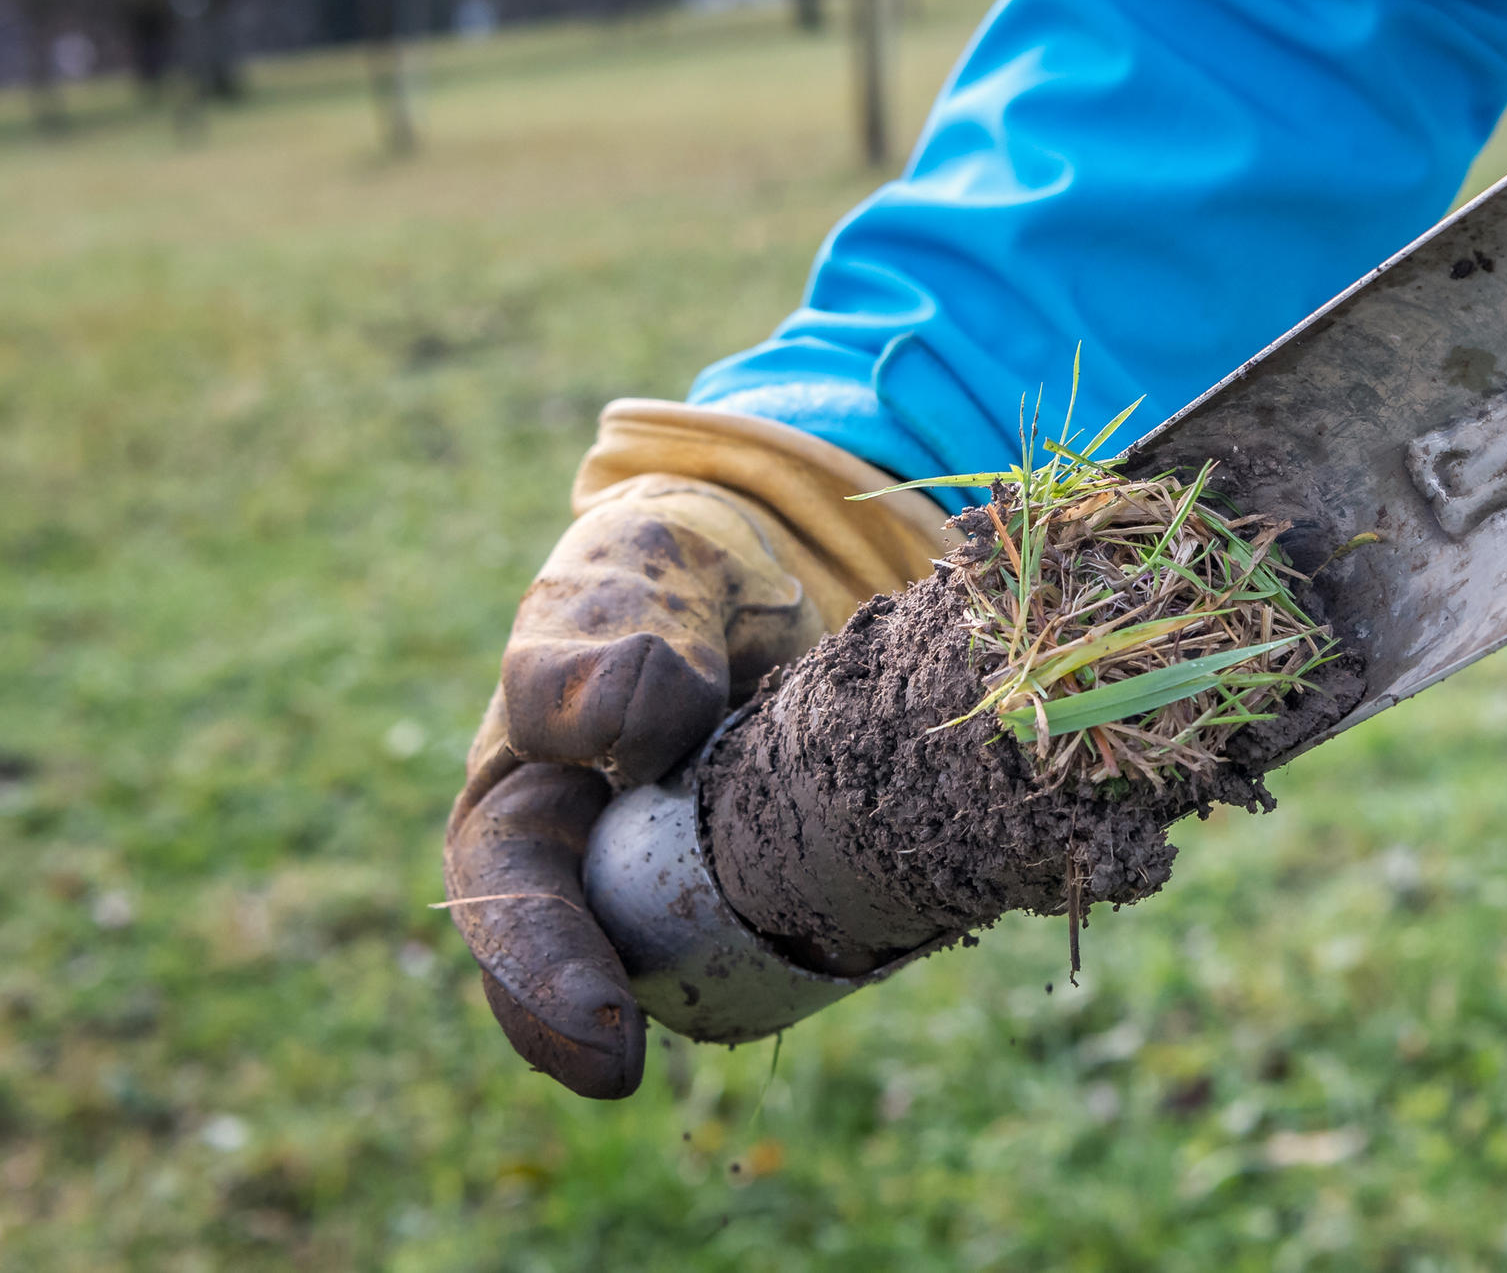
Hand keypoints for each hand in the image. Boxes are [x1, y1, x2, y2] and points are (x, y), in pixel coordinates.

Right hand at [442, 401, 943, 1096]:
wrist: (773, 572)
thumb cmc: (671, 566)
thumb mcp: (634, 569)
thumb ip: (611, 632)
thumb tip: (625, 729)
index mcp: (527, 791)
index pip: (506, 892)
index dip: (535, 967)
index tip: (598, 1019)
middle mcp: (593, 860)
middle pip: (570, 962)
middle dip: (579, 1022)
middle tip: (618, 1065)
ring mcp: (683, 887)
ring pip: (675, 971)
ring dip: (706, 1004)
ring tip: (772, 1008)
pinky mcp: (774, 888)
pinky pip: (785, 938)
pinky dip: (820, 954)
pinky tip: (876, 941)